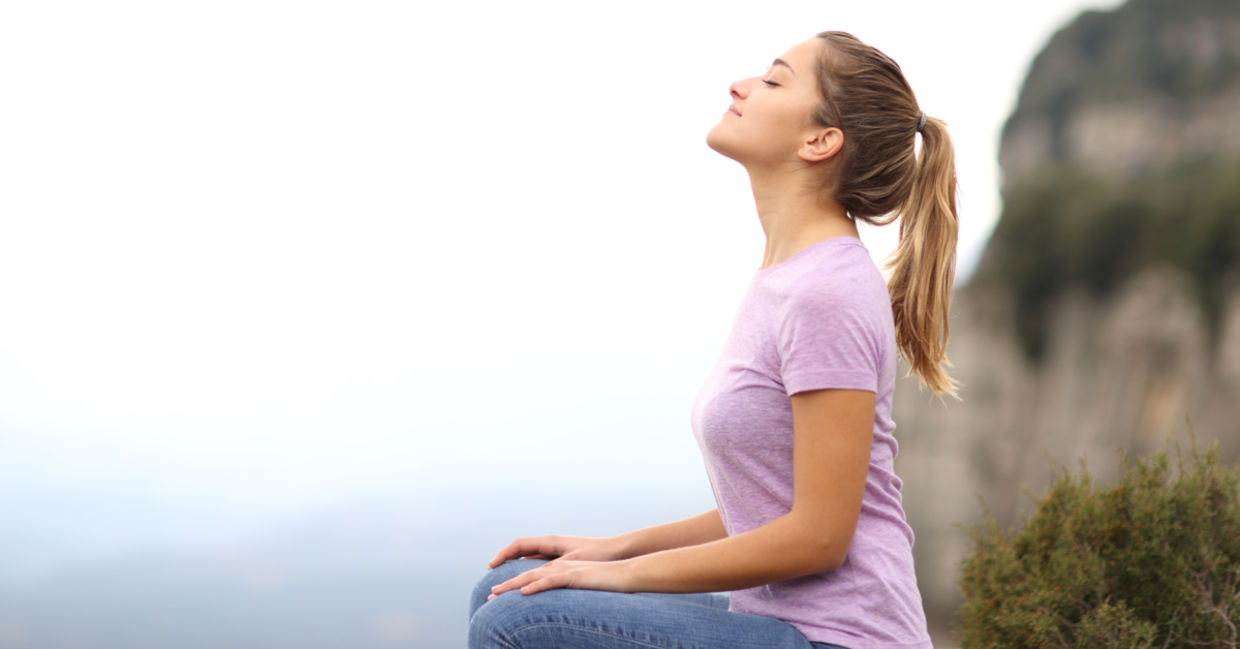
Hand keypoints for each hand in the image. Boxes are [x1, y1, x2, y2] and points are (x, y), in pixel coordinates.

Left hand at [486, 558, 634, 598]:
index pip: (532, 577)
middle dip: (506, 586)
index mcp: (560, 568)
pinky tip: (524, 593)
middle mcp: (559, 566)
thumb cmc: (607, 583)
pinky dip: (536, 586)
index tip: (498, 597)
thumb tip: (556, 608)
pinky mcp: (575, 576)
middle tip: (489, 598)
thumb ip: (568, 592)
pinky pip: (552, 581)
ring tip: (496, 594)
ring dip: (513, 586)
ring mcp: (566, 570)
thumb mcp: (582, 588)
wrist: (626, 574)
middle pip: (527, 576)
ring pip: (533, 577)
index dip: (513, 586)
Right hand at [487, 534, 625, 568]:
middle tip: (492, 572)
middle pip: (520, 549)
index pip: (519, 545)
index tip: (491, 565)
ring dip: (514, 563)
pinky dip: (526, 566)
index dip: (503, 554)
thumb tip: (532, 576)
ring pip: (528, 554)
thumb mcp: (570, 562)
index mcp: (550, 541)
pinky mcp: (561, 555)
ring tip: (503, 576)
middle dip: (505, 560)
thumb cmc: (596, 554)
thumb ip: (551, 568)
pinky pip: (538, 559)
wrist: (615, 551)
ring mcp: (555, 548)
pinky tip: (524, 577)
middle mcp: (550, 542)